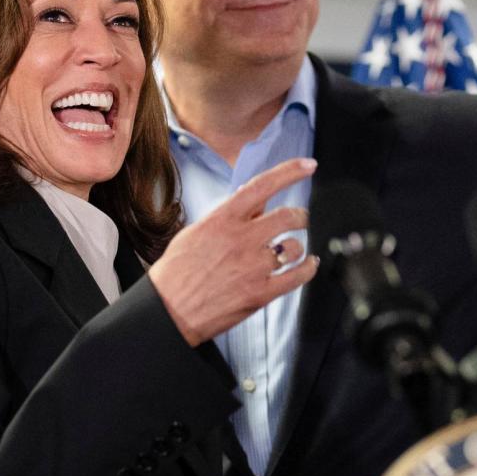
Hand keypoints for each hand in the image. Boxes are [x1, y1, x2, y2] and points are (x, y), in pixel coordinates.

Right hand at [148, 157, 318, 345]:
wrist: (168, 310)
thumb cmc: (178, 271)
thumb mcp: (197, 231)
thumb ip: (228, 215)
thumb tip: (252, 198)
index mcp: (223, 220)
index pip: (262, 186)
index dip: (290, 171)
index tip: (308, 165)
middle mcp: (241, 240)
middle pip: (288, 216)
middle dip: (300, 216)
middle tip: (300, 218)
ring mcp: (253, 267)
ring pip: (295, 247)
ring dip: (298, 247)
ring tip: (290, 250)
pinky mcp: (260, 293)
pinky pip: (297, 277)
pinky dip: (307, 269)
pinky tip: (307, 265)